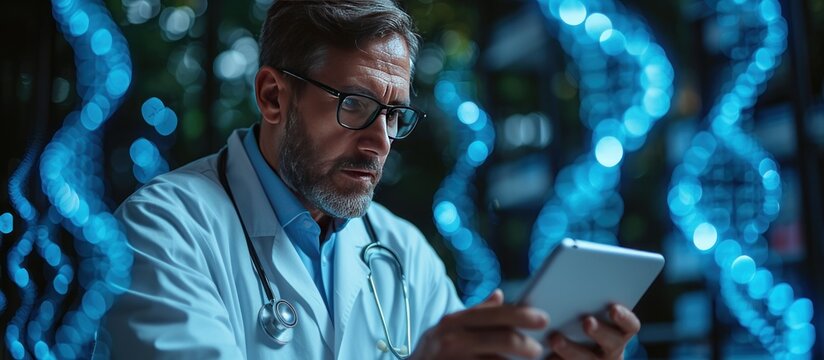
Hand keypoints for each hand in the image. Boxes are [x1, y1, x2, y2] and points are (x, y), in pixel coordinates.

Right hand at [410, 289, 549, 358]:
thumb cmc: (432, 353)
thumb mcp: (447, 328)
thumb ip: (475, 313)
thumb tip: (500, 295)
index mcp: (453, 322)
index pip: (493, 314)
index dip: (521, 315)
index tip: (543, 318)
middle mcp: (453, 341)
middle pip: (503, 339)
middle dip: (527, 345)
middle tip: (540, 349)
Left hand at [547, 304, 640, 359]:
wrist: (576, 348)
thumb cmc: (580, 318)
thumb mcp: (589, 310)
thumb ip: (588, 300)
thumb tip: (574, 277)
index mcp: (620, 332)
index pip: (630, 326)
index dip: (624, 318)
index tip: (614, 308)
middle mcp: (612, 350)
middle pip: (612, 343)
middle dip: (599, 332)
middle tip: (587, 321)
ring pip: (587, 359)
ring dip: (571, 349)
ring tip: (555, 339)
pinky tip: (545, 353)